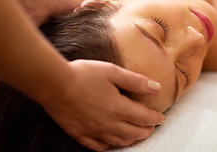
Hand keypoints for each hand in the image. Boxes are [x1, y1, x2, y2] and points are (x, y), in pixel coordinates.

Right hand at [42, 59, 164, 150]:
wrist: (55, 84)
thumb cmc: (83, 75)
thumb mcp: (113, 71)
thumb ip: (136, 81)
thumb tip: (156, 87)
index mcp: (118, 107)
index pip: (144, 118)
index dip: (155, 118)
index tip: (161, 118)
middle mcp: (109, 123)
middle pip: (134, 133)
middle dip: (147, 130)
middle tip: (152, 126)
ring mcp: (94, 131)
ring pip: (119, 141)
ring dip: (132, 139)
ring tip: (137, 135)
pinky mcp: (80, 134)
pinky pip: (99, 147)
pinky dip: (110, 146)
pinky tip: (112, 142)